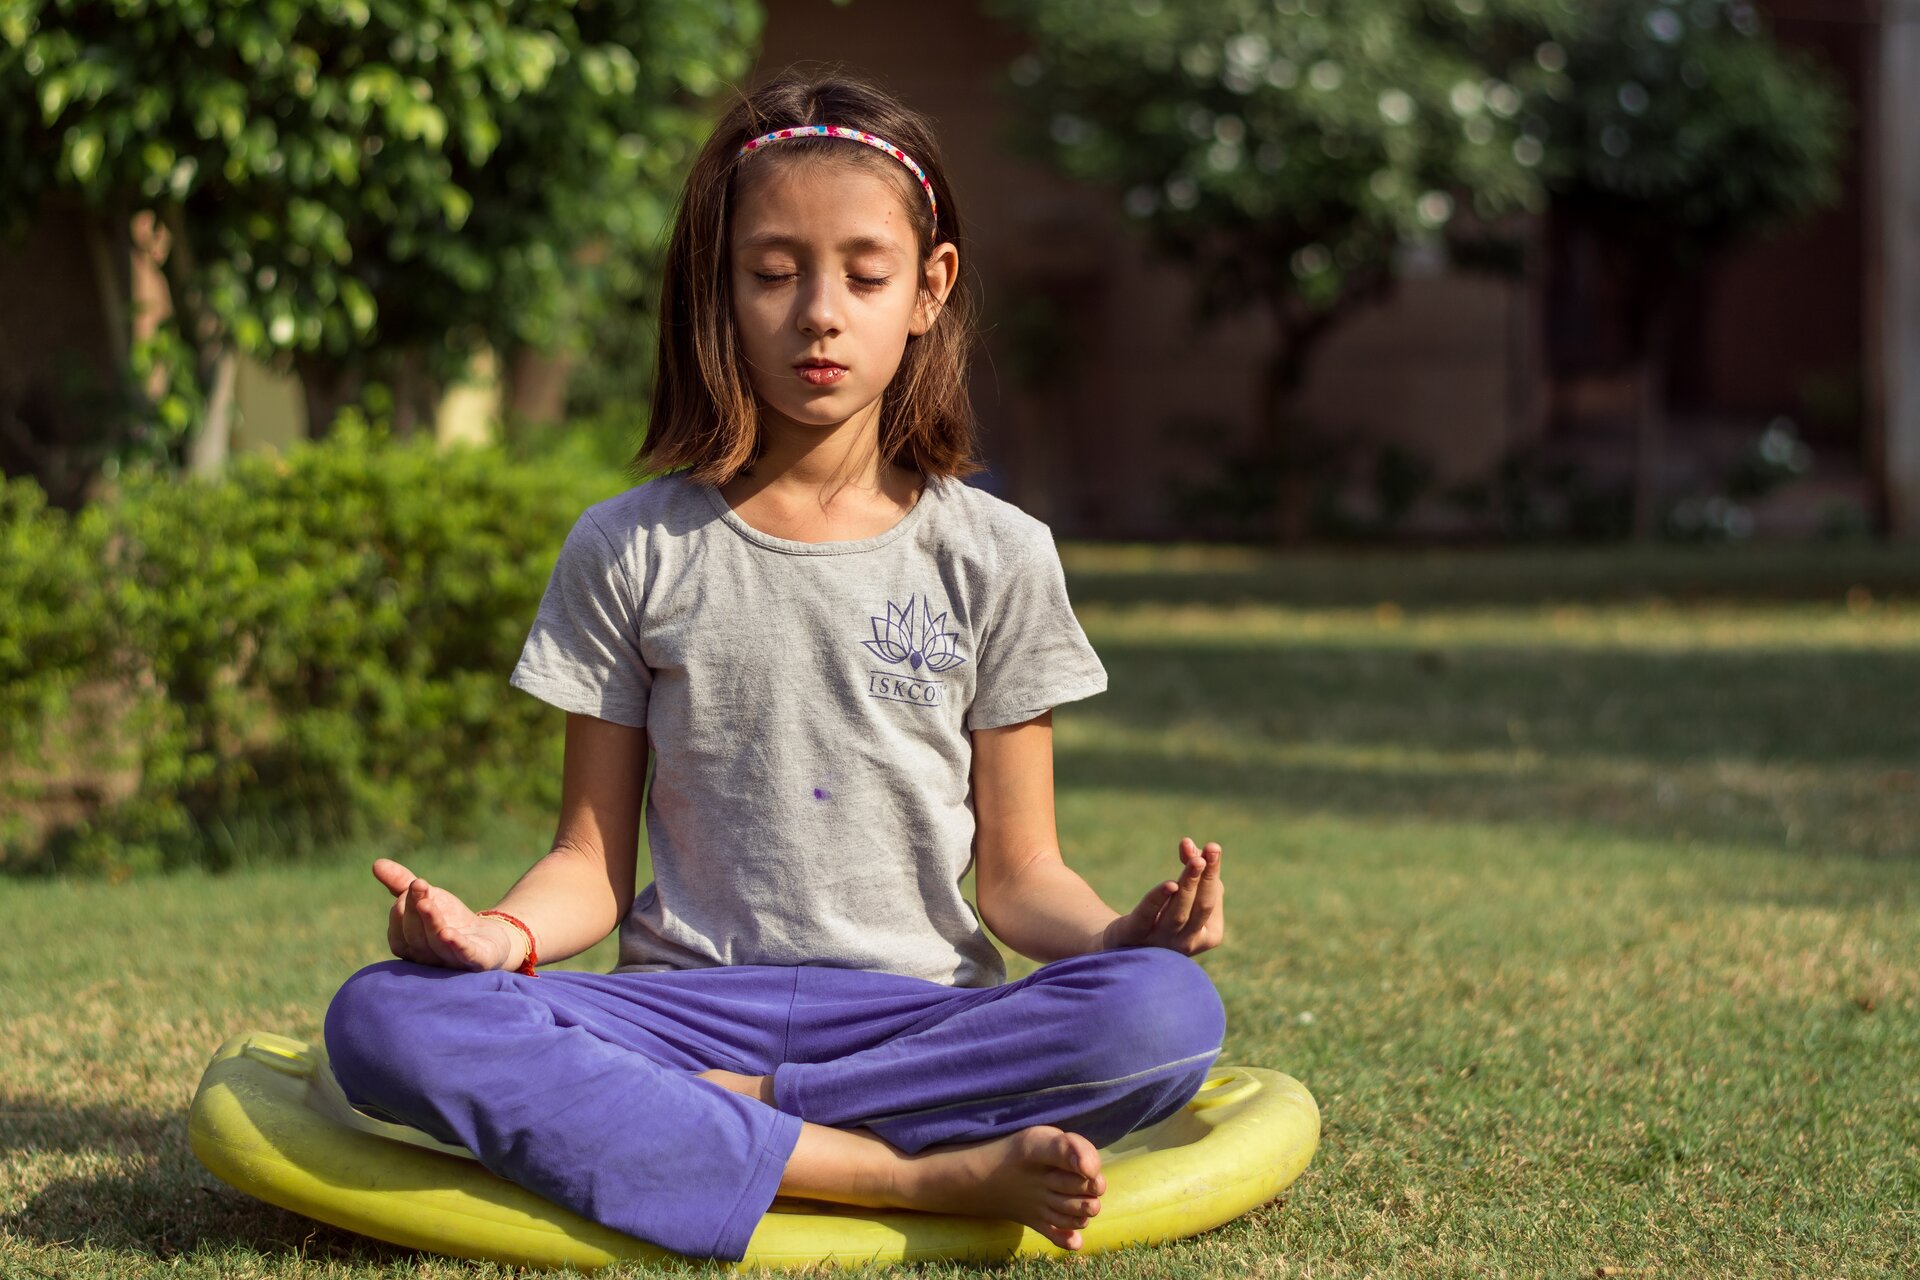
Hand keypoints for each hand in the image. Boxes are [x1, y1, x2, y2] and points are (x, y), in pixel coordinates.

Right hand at [372, 858, 522, 971]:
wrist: (490, 938)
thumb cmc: (450, 918)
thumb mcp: (428, 897)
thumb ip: (401, 884)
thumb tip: (376, 863)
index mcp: (409, 945)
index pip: (398, 930)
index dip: (404, 907)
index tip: (413, 884)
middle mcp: (427, 958)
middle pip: (415, 936)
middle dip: (415, 912)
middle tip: (418, 886)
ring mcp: (451, 961)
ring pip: (436, 945)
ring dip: (431, 923)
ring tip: (426, 903)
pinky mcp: (477, 961)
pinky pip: (464, 955)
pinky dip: (456, 945)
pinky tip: (449, 934)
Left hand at [1100, 837, 1224, 955]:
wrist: (1127, 941)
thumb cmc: (1166, 913)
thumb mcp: (1184, 891)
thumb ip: (1191, 866)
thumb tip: (1189, 844)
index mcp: (1208, 935)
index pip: (1213, 901)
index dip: (1212, 873)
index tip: (1213, 846)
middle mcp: (1188, 944)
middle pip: (1201, 907)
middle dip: (1206, 878)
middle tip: (1211, 850)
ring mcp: (1162, 944)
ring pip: (1178, 913)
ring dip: (1188, 884)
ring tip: (1195, 860)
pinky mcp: (1135, 936)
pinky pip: (1148, 916)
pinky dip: (1158, 899)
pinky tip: (1169, 884)